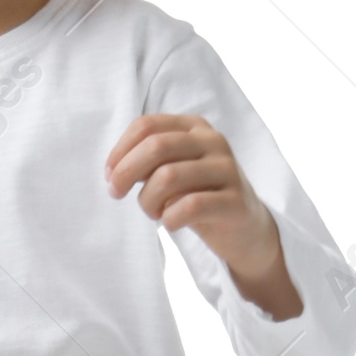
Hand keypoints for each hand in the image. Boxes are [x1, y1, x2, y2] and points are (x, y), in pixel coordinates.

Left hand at [104, 111, 303, 319]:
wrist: (246, 229)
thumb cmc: (200, 198)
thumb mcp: (174, 171)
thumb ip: (148, 163)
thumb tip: (114, 170)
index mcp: (194, 127)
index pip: (146, 126)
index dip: (120, 151)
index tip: (109, 176)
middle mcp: (213, 141)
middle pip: (156, 146)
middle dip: (125, 172)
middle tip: (116, 194)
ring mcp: (227, 169)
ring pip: (168, 177)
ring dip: (148, 200)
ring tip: (153, 212)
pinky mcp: (234, 201)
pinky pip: (188, 206)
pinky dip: (169, 219)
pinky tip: (171, 223)